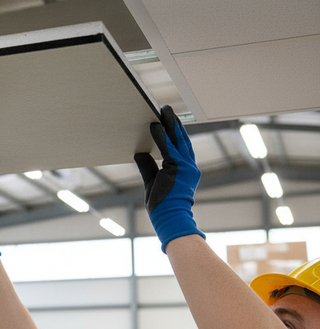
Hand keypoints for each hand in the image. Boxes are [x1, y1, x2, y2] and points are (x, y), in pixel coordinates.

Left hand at [134, 105, 204, 251]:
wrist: (171, 219)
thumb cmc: (163, 206)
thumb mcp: (152, 182)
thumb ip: (148, 166)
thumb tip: (139, 153)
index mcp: (186, 171)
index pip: (181, 147)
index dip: (175, 133)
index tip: (170, 121)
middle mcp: (189, 166)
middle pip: (182, 140)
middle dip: (174, 123)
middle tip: (167, 109)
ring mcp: (185, 167)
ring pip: (177, 140)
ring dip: (169, 124)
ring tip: (163, 110)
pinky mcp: (177, 168)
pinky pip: (167, 148)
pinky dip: (161, 136)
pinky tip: (155, 125)